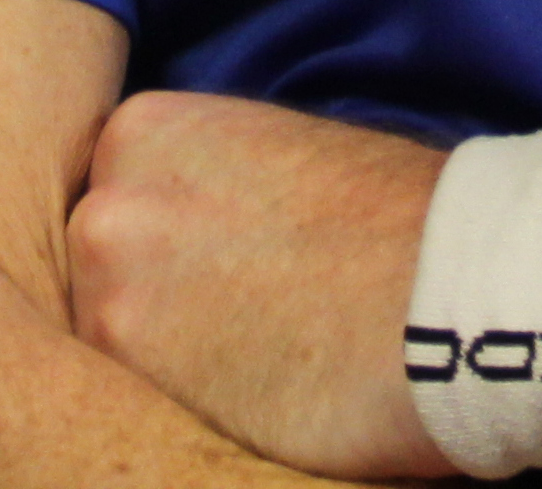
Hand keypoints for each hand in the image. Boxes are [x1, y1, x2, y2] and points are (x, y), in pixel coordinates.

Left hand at [67, 88, 455, 478]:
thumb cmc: (390, 221)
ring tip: (248, 368)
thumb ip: (203, 190)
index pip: (111, 208)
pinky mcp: (128, 386)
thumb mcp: (275, 157)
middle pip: (92, 278)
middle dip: (150, 304)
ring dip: (158, 366)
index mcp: (141, 129)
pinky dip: (173, 414)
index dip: (163, 251)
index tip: (218, 270)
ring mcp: (105, 297)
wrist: (449, 287)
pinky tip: (247, 399)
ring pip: (103, 350)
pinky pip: (126, 409)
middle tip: (234, 325)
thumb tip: (185, 245)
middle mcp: (103, 205)